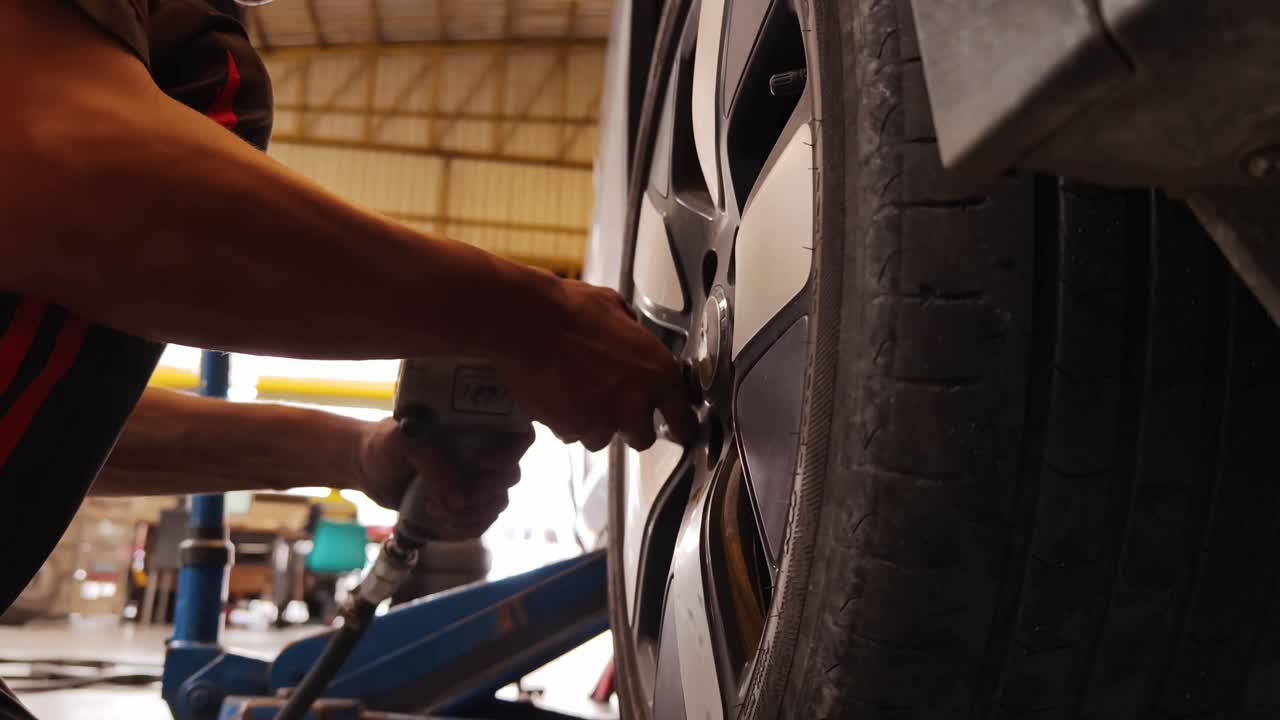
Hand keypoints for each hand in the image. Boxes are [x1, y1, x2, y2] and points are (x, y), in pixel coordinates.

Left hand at [353, 418, 534, 540]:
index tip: (482, 464)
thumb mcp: (404, 442)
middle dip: (486, 492)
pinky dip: (468, 528)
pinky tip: (444, 524)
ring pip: (499, 502)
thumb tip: (459, 502)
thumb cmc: (386, 443)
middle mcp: (484, 452)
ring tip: (437, 511)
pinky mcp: (465, 505)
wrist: (367, 467)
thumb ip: (433, 464)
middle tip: (457, 497)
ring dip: (474, 513)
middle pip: (512, 474)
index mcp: (477, 427)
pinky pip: (483, 522)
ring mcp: (476, 481)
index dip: (511, 453)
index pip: (517, 435)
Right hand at [498, 279, 696, 451]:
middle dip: (630, 426)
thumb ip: (631, 329)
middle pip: (642, 438)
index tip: (677, 429)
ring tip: (577, 396)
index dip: (679, 424)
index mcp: (657, 371)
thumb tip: (629, 330)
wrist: (527, 324)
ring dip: (594, 424)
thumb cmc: (568, 310)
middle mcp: (635, 402)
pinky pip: (572, 434)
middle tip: (614, 406)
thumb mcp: (615, 307)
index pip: (681, 415)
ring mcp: (603, 420)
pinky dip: (566, 422)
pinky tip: (557, 397)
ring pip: (603, 439)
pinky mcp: (571, 429)